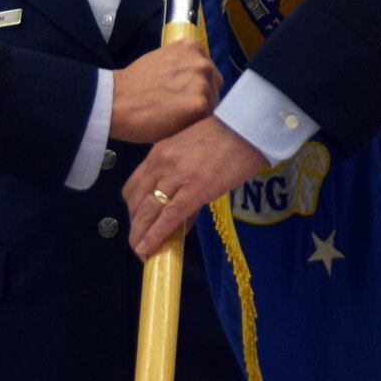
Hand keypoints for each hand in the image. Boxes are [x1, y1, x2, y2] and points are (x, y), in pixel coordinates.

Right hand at [110, 39, 221, 143]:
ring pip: (212, 106)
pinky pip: (206, 121)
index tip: (183, 96)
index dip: (198, 88)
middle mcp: (202, 62)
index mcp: (193, 47)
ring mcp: (202, 83)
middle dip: (201, 99)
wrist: (115, 100)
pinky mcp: (199, 105)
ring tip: (175, 118)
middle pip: (214, 88)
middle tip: (178, 109)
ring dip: (198, 115)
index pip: (209, 73)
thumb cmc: (135, 84)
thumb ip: (184, 67)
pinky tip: (177, 126)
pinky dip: (193, 126)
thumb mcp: (163, 61)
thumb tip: (197, 83)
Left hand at [126, 117, 267, 256]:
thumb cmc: (225, 136)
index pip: (134, 187)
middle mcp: (160, 164)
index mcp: (159, 153)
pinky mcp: (194, 190)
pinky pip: (168, 217)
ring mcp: (175, 176)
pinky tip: (149, 249)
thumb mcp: (191, 150)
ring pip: (147, 211)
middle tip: (139, 242)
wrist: (247, 129)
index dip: (132, 209)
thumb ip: (179, 176)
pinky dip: (155, 236)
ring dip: (140, 235)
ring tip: (141, 252)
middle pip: (136, 201)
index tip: (137, 223)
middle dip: (135, 225)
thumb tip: (177, 210)